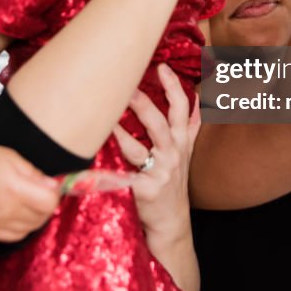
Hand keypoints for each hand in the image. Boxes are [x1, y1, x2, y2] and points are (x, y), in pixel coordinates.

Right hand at [0, 140, 60, 241]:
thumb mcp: (12, 157)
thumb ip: (35, 174)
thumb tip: (54, 186)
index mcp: (14, 188)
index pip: (49, 202)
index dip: (54, 193)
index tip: (49, 185)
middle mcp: (5, 210)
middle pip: (42, 217)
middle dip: (46, 204)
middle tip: (39, 191)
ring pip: (31, 228)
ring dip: (36, 216)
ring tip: (27, 200)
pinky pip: (15, 237)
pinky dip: (22, 227)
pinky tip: (18, 213)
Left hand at [114, 63, 200, 244]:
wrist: (171, 223)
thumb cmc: (172, 182)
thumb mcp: (186, 153)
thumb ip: (190, 125)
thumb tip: (198, 95)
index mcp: (181, 142)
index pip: (181, 109)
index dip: (173, 87)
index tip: (162, 67)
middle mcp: (173, 155)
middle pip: (159, 125)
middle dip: (143, 105)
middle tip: (128, 87)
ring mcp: (159, 173)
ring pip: (138, 149)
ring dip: (120, 134)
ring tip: (106, 120)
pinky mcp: (145, 191)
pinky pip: (124, 177)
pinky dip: (108, 171)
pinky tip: (92, 163)